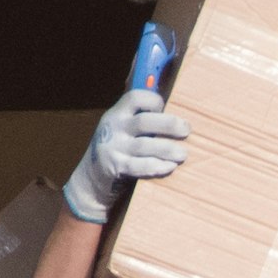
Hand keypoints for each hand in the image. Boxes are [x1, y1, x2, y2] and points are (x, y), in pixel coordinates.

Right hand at [63, 88, 188, 223]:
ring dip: (167, 149)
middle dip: (169, 125)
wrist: (91, 179)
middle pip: (144, 122)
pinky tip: (170, 167)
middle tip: (186, 130)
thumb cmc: (118, 149)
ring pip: (145, 145)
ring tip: (183, 154)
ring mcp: (113, 147)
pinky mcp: (115, 167)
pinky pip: (139, 166)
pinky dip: (157, 166)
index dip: (154, 101)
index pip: (135, 98)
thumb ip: (140, 116)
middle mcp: (114, 127)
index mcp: (118, 113)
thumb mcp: (123, 128)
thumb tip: (170, 103)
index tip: (166, 109)